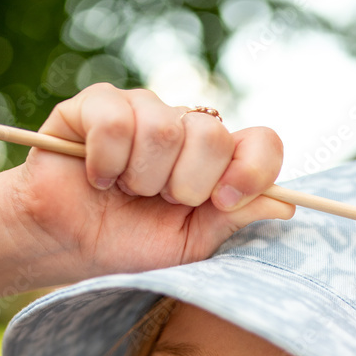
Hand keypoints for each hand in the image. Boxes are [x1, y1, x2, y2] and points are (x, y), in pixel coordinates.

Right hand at [7, 84, 294, 282]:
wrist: (69, 250)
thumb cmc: (130, 248)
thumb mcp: (191, 246)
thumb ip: (235, 220)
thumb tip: (286, 204)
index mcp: (216, 164)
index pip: (261, 142)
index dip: (250, 169)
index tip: (223, 201)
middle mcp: (185, 130)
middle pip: (212, 135)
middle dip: (184, 184)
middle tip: (158, 202)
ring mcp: (142, 112)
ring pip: (164, 129)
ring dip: (141, 177)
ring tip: (123, 192)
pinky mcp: (97, 106)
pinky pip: (117, 120)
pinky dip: (106, 160)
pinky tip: (98, 177)